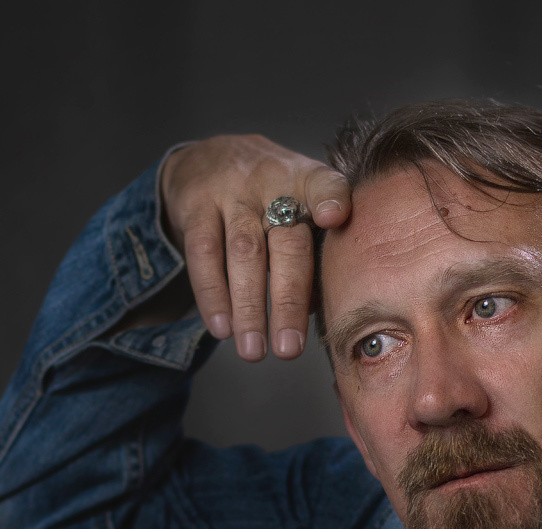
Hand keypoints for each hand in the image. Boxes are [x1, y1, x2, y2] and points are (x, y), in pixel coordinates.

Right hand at [159, 135, 349, 360]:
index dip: (330, 197)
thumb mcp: (297, 204)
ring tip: (253, 350)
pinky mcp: (196, 204)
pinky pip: (204, 254)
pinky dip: (212, 294)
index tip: (335, 217)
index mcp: (306, 182)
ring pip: (244, 254)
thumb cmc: (270, 198)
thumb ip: (311, 251)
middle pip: (286, 244)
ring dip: (248, 307)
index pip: (324, 183)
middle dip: (288, 301)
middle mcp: (272, 183)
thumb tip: (315, 309)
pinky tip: (221, 328)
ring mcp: (232, 192)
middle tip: (289, 349)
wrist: (207, 155)